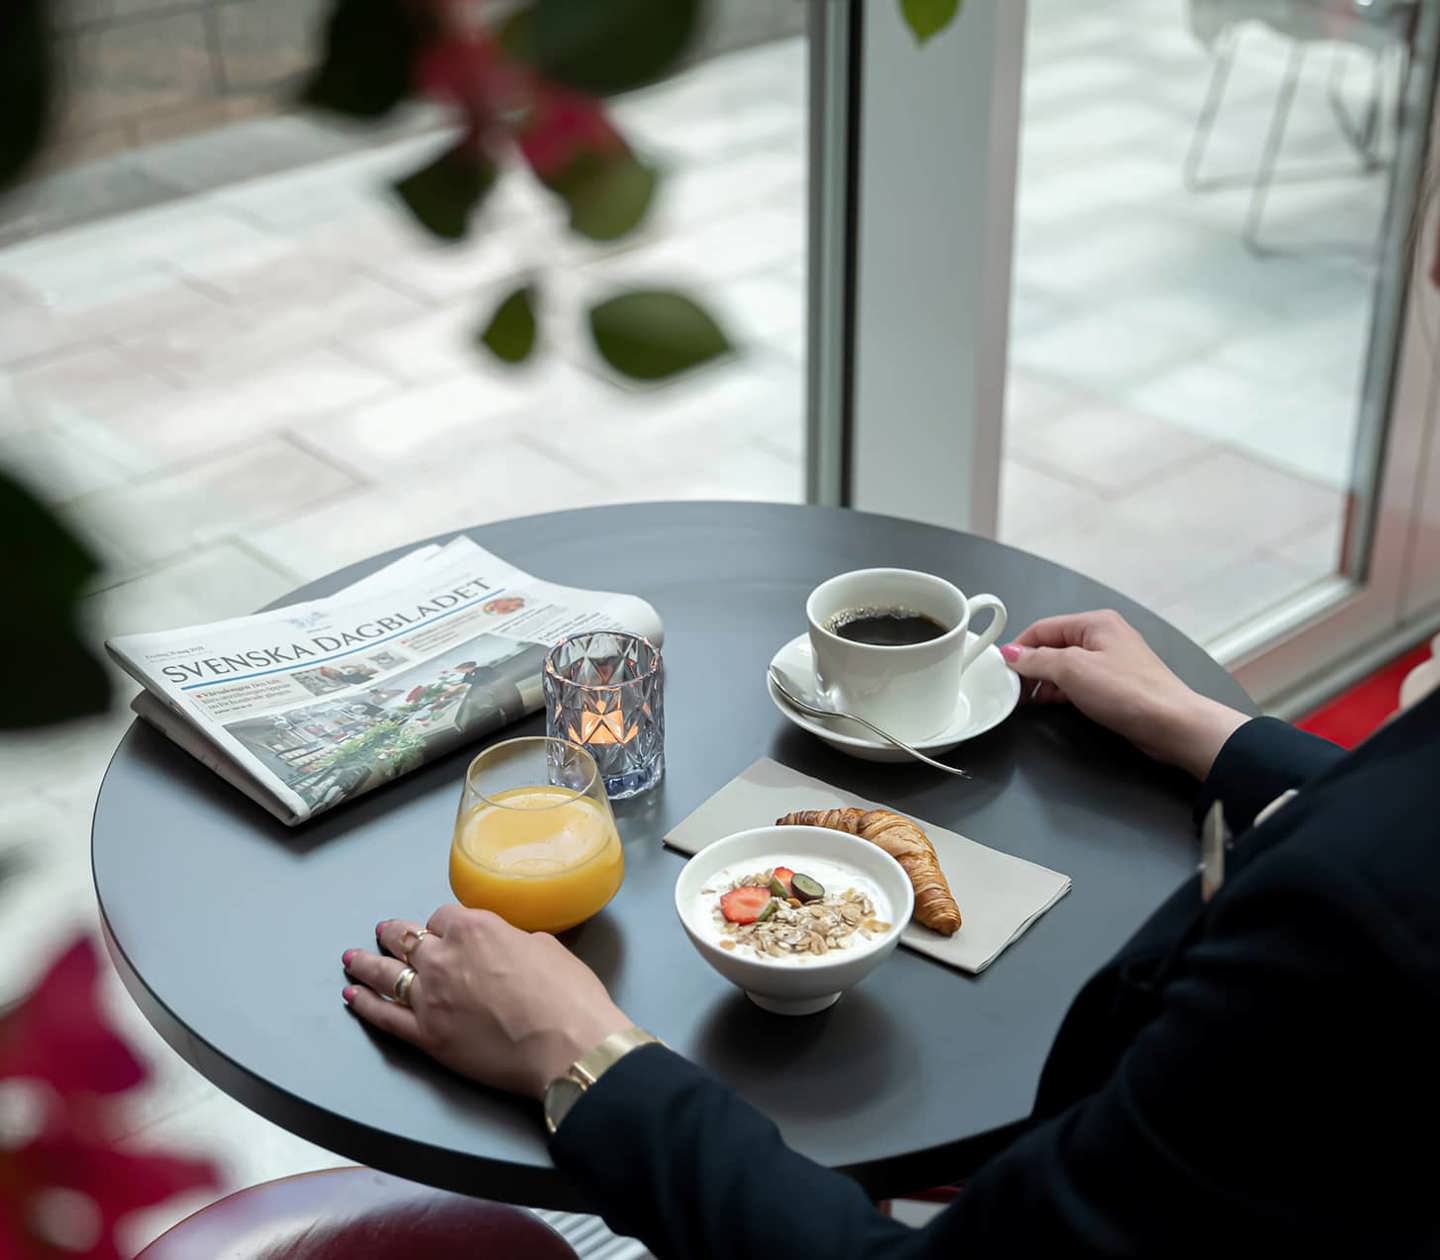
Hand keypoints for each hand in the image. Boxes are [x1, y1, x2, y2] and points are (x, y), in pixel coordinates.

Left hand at [342, 908, 631, 1099]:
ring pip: (387, 974)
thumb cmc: (567, 995)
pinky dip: (365, 1005)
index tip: (444, 929)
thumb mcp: (546, 948)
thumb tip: (509, 948)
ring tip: (352, 958)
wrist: (566, 1045)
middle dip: (395, 934)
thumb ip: (515, 942)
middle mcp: (444, 957)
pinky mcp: (426, 1035)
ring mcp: (430, 997)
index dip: (444, 924)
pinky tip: (353, 996)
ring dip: (366, 964)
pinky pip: (384, 1016)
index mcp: (476, 929)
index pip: (445, 916)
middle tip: (385, 932)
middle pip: (408, 939)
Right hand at [1000, 609, 1247, 778]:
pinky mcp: (1115, 684)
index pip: (1042, 627)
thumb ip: (1037, 660)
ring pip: (1064, 665)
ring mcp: (1111, 660)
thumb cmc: (1126, 692)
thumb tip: (1009, 654)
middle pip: (1053, 645)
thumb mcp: (1072, 670)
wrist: (1172, 724)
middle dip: (1031, 666)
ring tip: (1028, 699)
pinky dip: (1061, 690)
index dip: (1018, 648)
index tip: (999, 670)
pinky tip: (1050, 703)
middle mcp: (1103, 635)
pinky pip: (1079, 680)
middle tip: (1012, 688)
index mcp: (1095, 622)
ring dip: (1045, 680)